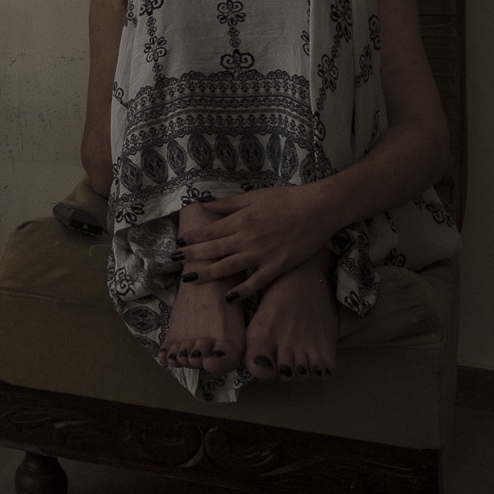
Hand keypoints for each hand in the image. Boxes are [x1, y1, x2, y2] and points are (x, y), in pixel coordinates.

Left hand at [175, 186, 337, 300]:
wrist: (318, 209)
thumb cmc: (286, 199)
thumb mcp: (254, 196)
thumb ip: (228, 203)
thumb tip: (204, 204)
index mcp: (241, 220)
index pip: (209, 231)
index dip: (192, 237)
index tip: (179, 242)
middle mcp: (247, 239)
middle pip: (213, 250)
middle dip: (192, 256)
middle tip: (175, 261)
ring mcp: (262, 255)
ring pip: (228, 268)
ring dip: (207, 274)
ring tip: (190, 280)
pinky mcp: (277, 267)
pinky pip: (256, 282)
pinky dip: (242, 291)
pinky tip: (228, 297)